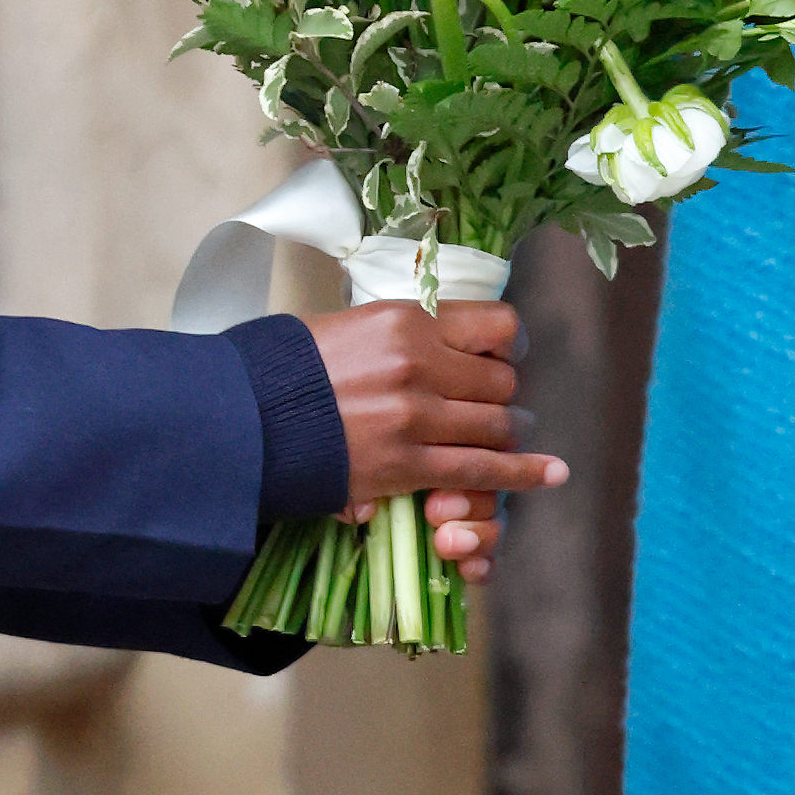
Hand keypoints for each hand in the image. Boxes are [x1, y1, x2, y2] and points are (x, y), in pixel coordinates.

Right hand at [311, 299, 569, 580]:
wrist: (244, 417)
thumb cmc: (287, 368)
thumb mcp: (349, 327)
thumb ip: (400, 337)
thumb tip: (437, 347)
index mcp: (407, 320)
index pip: (496, 325)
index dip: (504, 346)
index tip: (498, 357)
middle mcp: (421, 363)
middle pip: (500, 381)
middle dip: (500, 396)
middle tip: (490, 405)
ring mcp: (417, 416)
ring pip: (496, 425)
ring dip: (505, 434)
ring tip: (506, 437)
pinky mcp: (408, 464)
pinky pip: (481, 469)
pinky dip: (521, 474)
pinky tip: (550, 474)